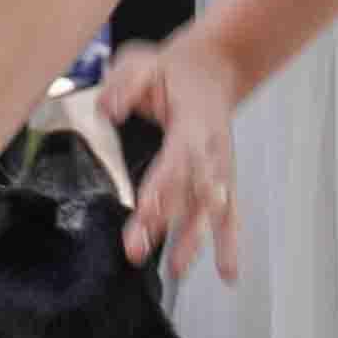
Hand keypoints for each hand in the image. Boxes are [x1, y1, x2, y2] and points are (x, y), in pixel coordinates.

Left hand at [100, 22, 246, 287]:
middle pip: (189, 192)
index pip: (176, 160)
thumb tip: (108, 109)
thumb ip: (125, 83)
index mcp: (193, 123)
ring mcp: (220, 166)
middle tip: (139, 249)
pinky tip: (228, 275)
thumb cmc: (173, 68)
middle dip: (168, 223)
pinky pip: (228, 214)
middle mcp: (211, 150)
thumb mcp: (143, 62)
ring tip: (177, 269)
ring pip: (209, 209)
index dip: (163, 188)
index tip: (145, 212)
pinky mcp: (222, 177)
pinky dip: (229, 244)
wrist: (216, 66)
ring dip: (193, 240)